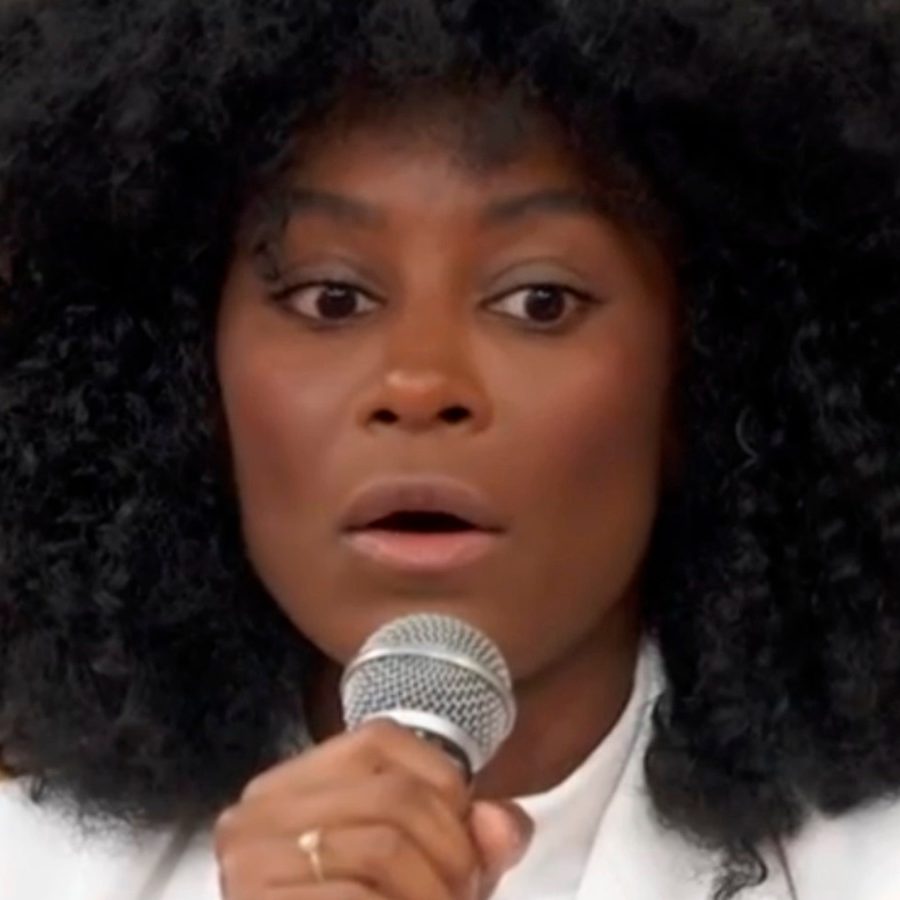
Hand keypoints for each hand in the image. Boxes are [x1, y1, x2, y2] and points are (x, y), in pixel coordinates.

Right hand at [213, 719, 532, 899]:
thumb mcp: (419, 871)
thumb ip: (466, 841)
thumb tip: (502, 824)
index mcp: (295, 781)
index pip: (381, 739)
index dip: (444, 782)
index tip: (467, 839)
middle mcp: (261, 806)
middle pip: (393, 795)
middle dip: (453, 853)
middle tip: (465, 897)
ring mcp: (249, 859)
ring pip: (382, 847)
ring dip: (435, 894)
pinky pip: (356, 898)